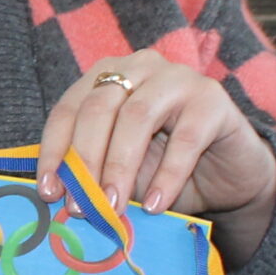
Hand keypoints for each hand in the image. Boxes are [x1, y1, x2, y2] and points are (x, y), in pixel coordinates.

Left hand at [38, 52, 275, 244]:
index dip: (55, 151)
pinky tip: (157, 206)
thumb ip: (90, 172)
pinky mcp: (213, 99)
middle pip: (98, 109)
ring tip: (113, 207)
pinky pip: (185, 138)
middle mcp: (139, 68)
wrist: (227, 176)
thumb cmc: (162, 169)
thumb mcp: (118, 170)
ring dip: (119, 167)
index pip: (68, 109)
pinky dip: (167, 175)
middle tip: (81, 207)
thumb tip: (55, 195)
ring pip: (137, 117)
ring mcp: (178, 77)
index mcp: (106, 77)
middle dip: (85, 162)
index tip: (48, 192)